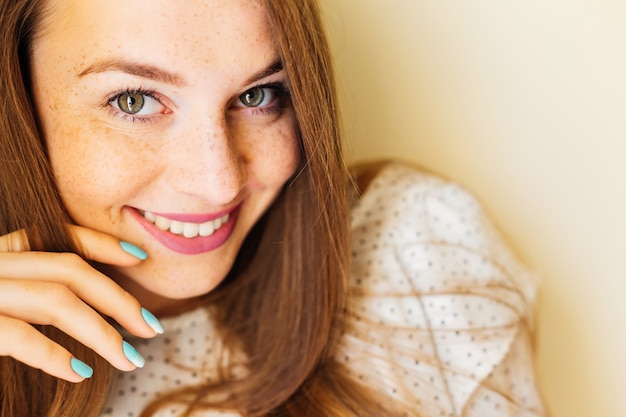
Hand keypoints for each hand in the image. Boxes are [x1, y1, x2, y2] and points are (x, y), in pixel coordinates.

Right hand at [0, 226, 160, 381]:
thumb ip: (29, 291)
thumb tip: (89, 311)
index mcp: (0, 253)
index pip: (57, 236)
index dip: (102, 243)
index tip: (140, 256)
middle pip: (69, 271)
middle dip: (119, 300)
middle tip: (152, 328)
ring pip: (56, 301)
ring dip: (102, 334)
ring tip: (130, 360)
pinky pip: (20, 336)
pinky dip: (55, 355)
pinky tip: (81, 373)